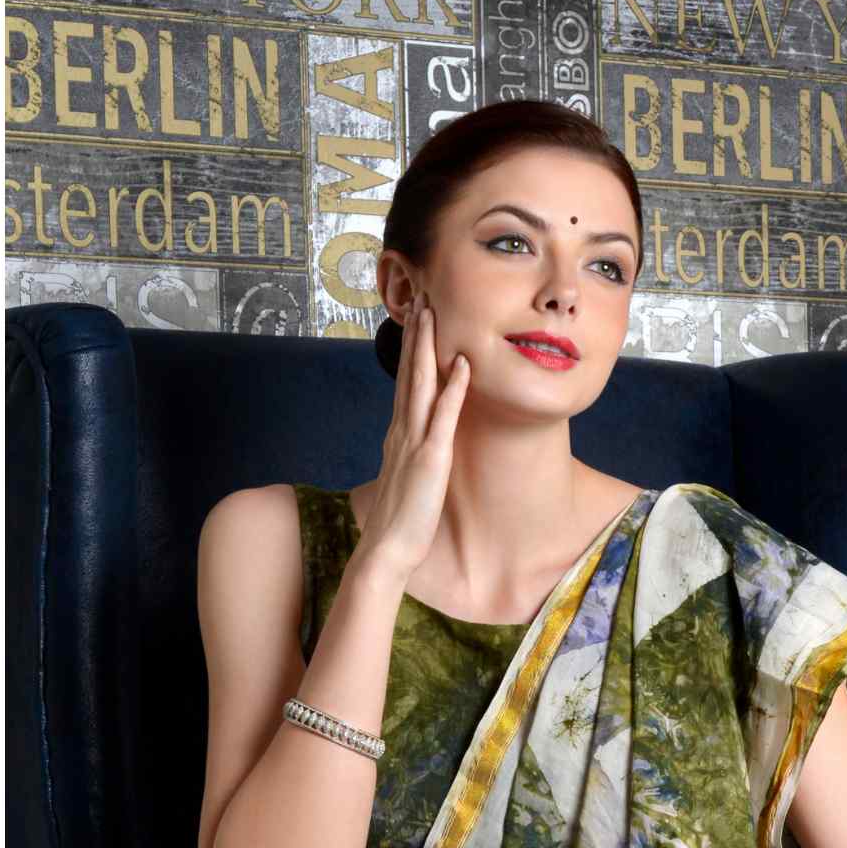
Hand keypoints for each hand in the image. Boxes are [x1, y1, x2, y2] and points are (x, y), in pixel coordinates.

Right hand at [361, 292, 470, 581]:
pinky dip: (452, 389)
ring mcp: (414, 442)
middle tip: (422, 298)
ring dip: (428, 348)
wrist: (386, 550)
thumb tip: (420, 445)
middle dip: (416, 335)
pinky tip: (461, 365)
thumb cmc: (399, 521)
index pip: (406, 383)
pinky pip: (443, 417)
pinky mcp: (429, 459)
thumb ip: (411, 456)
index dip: (411, 350)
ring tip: (433, 314)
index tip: (416, 320)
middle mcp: (402, 431)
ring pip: (421, 384)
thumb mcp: (407, 479)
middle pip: (410, 373)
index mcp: (399, 435)